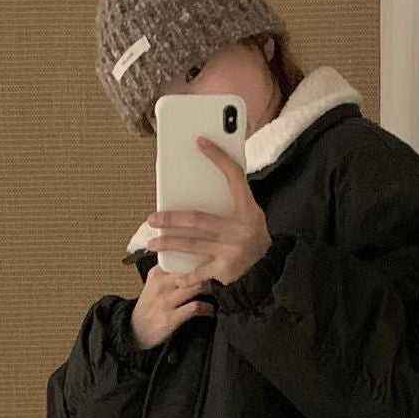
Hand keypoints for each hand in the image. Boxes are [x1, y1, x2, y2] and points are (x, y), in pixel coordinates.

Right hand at [129, 260, 217, 349]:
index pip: (180, 258)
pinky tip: (210, 310)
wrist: (135, 331)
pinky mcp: (171, 318)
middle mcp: (161, 285)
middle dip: (209, 273)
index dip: (200, 259)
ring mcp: (166, 302)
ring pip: (196, 286)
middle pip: (192, 271)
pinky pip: (195, 307)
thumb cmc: (149, 306)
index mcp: (157, 273)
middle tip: (219, 278)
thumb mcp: (153, 284)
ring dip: (211, 290)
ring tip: (216, 293)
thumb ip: (168, 272)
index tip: (212, 261)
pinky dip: (207, 309)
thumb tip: (191, 261)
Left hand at [145, 138, 270, 285]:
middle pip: (198, 219)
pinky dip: (184, 274)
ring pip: (192, 244)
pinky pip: (198, 271)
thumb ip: (228, 201)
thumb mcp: (247, 215)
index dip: (219, 158)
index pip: (234, 176)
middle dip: (171, 218)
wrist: (266, 269)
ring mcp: (232, 250)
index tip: (201, 142)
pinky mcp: (225, 269)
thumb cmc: (250, 236)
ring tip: (152, 242)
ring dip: (169, 243)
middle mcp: (241, 229)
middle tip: (152, 218)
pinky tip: (171, 273)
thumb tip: (196, 185)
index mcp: (247, 209)